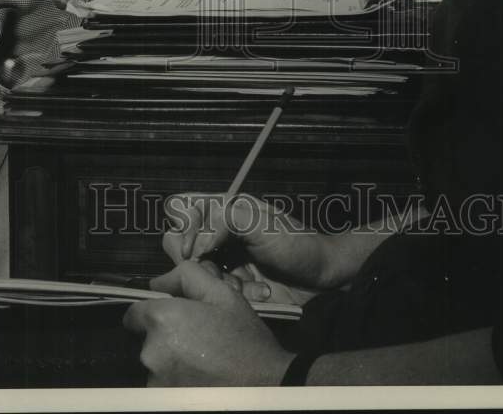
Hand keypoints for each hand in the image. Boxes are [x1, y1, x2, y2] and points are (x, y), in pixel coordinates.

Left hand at [123, 260, 292, 385]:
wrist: (264, 383)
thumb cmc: (243, 338)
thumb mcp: (221, 294)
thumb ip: (186, 276)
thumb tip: (159, 281)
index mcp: (162, 319)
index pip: (133, 313)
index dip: (152, 310)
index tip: (172, 316)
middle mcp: (152, 351)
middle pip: (146, 337)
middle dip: (165, 334)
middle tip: (196, 335)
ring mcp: (156, 380)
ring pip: (155, 361)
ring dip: (171, 357)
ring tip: (201, 357)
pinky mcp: (165, 399)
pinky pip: (163, 382)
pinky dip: (176, 378)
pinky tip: (200, 374)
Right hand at [163, 193, 330, 291]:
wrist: (323, 276)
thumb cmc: (297, 242)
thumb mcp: (263, 224)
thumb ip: (226, 222)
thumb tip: (196, 245)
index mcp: (224, 210)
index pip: (182, 209)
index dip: (182, 229)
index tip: (193, 251)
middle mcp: (218, 233)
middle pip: (179, 245)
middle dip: (200, 264)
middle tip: (221, 273)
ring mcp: (224, 260)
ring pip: (196, 274)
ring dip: (221, 282)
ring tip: (249, 284)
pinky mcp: (232, 284)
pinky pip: (216, 293)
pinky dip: (236, 295)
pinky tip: (261, 292)